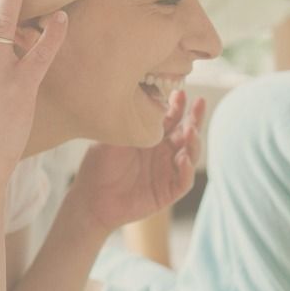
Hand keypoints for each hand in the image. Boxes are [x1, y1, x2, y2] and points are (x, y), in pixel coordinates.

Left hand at [67, 91, 205, 233]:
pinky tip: (183, 158)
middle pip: (187, 133)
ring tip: (190, 130)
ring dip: (193, 142)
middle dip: (194, 118)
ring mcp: (167, 172)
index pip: (172, 118)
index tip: (180, 92)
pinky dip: (186, 170)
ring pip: (190, 155)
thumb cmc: (99, 166)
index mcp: (152, 138)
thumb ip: (128, 121)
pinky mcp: (167, 192)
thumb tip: (139, 95)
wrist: (90, 198)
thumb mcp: (112, 138)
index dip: (179, 106)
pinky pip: (183, 181)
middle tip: (198, 103)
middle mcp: (164, 153)